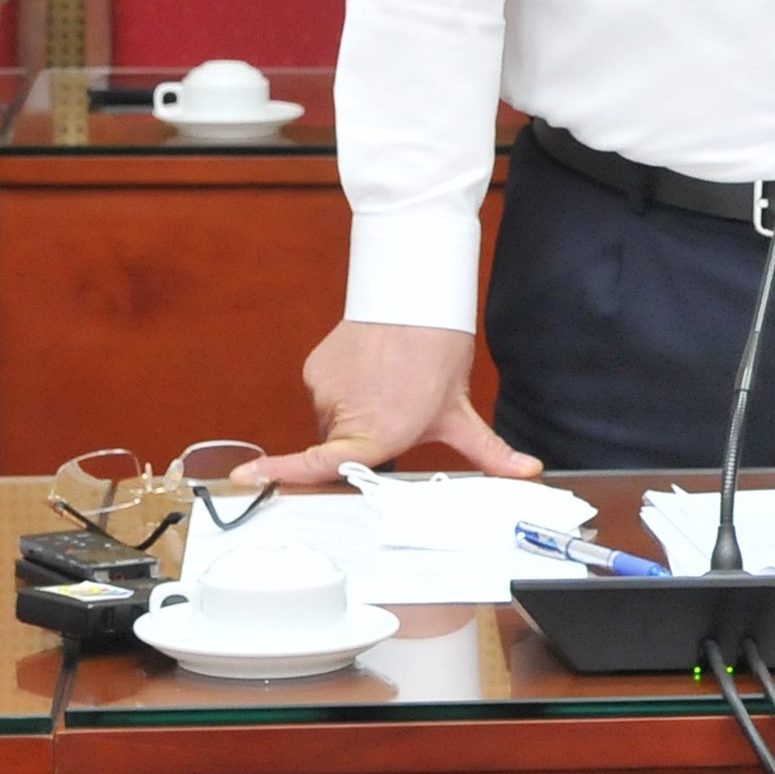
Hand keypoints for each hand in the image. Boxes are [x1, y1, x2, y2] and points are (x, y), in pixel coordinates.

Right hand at [240, 320, 538, 486]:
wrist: (416, 293)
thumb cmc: (438, 352)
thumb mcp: (461, 411)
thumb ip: (489, 452)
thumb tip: (528, 472)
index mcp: (377, 433)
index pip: (321, 466)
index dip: (282, 475)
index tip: (246, 480)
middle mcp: (344, 414)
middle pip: (338, 447)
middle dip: (361, 440)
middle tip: (395, 410)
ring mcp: (324, 388)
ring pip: (331, 420)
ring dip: (352, 412)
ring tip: (386, 384)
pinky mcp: (314, 368)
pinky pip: (323, 394)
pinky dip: (341, 389)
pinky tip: (369, 370)